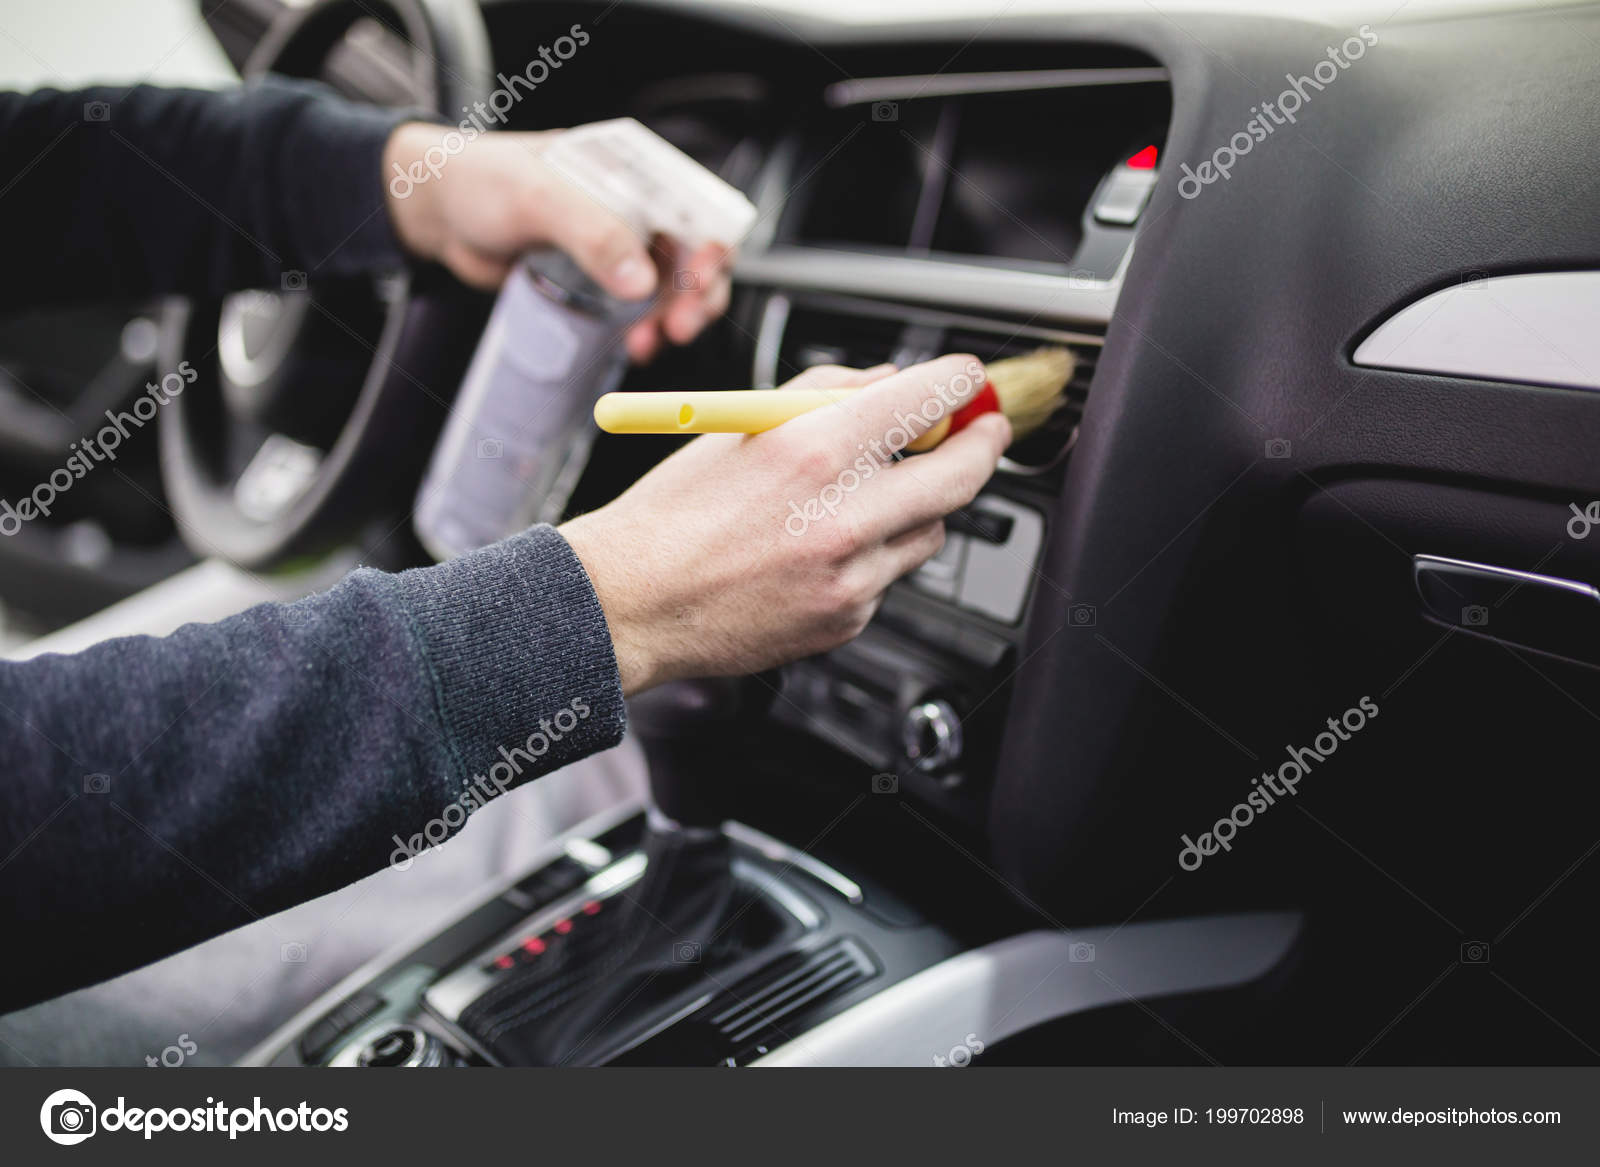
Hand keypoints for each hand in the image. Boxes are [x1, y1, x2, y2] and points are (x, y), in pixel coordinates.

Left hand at [383, 122, 731, 362]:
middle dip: (697, 295)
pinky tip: (634, 345)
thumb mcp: (538, 197)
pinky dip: (644, 330)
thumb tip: (641, 282)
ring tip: (649, 343)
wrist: (433, 212)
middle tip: (679, 327)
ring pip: (671, 289)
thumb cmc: (479, 181)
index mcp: (633, 172)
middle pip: (694, 255)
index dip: (712, 245)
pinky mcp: (598, 283)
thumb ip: (593, 233)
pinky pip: (638, 311)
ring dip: (672, 319)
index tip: (700, 279)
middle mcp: (636, 209)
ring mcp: (619, 249)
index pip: (697, 207)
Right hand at [559, 355, 1011, 694]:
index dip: (959, 382)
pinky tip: (819, 549)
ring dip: (917, 505)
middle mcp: (841, 516)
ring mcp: (850, 576)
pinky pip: (889, 575)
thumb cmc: (673, 516)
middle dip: (982, 444)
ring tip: (864, 498)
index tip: (967, 378)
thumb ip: (822, 394)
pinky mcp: (847, 619)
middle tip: (984, 430)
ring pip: (930, 529)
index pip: (926, 401)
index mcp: (812, 451)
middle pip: (961, 474)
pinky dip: (872, 555)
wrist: (632, 604)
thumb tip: (887, 382)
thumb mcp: (739, 427)